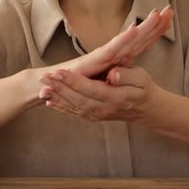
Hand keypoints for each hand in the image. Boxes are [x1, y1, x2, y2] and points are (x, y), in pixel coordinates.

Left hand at [39, 66, 158, 121]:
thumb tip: (113, 75)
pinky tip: (49, 101)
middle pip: (78, 99)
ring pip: (74, 107)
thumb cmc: (143, 89)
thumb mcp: (141, 78)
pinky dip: (61, 107)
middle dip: (60, 88)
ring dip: (57, 97)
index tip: (60, 71)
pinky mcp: (94, 116)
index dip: (74, 80)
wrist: (146, 109)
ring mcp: (98, 115)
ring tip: (42, 87)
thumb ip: (127, 76)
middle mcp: (104, 109)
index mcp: (115, 97)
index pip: (91, 89)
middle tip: (44, 78)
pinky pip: (76, 112)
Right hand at [50, 5, 173, 78]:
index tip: (169, 18)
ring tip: (157, 15)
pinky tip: (135, 30)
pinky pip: (113, 49)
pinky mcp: (95, 60)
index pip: (141, 42)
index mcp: (118, 57)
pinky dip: (124, 39)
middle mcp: (113, 53)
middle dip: (154, 23)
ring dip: (143, 27)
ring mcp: (105, 55)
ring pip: (129, 40)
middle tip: (170, 9)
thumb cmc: (81, 80)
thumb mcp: (107, 79)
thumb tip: (132, 64)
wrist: (57, 83)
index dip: (155, 30)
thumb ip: (121, 72)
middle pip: (139, 37)